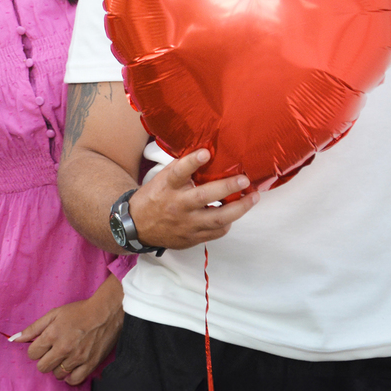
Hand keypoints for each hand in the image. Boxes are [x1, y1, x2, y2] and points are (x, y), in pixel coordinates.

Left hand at [12, 275, 123, 385]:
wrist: (106, 312)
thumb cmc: (79, 311)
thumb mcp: (54, 313)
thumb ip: (34, 327)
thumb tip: (14, 339)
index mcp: (53, 334)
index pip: (32, 353)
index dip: (36, 349)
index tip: (43, 345)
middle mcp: (63, 348)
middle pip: (42, 367)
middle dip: (45, 359)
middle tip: (53, 351)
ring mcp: (77, 358)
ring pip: (57, 374)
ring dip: (58, 367)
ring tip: (64, 356)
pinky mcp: (89, 364)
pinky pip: (73, 381)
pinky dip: (70, 376)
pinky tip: (71, 367)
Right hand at [127, 149, 257, 250]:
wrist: (138, 226)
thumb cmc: (154, 197)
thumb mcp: (162, 179)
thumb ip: (182, 168)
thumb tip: (206, 152)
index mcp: (167, 187)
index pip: (178, 172)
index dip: (192, 162)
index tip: (206, 152)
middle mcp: (177, 205)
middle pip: (203, 197)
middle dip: (227, 188)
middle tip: (244, 179)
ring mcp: (186, 224)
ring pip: (216, 219)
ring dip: (238, 209)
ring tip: (253, 198)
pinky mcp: (192, 238)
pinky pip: (216, 232)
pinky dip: (228, 222)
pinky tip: (235, 213)